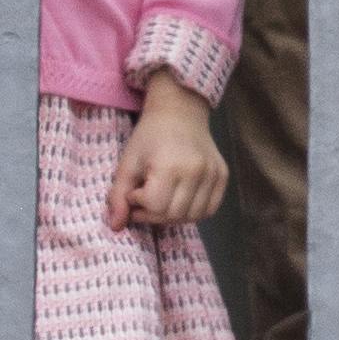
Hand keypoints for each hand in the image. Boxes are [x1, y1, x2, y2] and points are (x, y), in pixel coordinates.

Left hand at [111, 73, 229, 230]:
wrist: (179, 111)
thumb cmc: (149, 135)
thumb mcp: (128, 161)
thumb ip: (118, 195)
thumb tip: (116, 227)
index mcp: (170, 166)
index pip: (156, 206)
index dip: (139, 205)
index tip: (134, 192)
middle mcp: (196, 172)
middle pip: (174, 215)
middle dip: (153, 214)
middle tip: (144, 201)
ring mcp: (213, 175)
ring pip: (192, 217)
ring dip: (172, 216)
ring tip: (161, 200)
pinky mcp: (223, 176)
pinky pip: (209, 209)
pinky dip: (193, 212)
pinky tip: (180, 199)